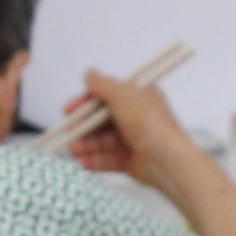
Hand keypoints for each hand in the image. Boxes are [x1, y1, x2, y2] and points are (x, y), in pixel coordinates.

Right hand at [63, 69, 197, 190]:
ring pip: (103, 141)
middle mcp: (135, 117)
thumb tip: (89, 73)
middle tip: (69, 133)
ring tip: (75, 150)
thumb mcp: (123, 95)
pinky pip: (108, 159)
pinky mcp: (131, 161)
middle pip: (101, 120)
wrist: (168, 159)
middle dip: (83, 127)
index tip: (68, 110)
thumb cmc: (147, 122)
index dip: (85, 103)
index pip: (106, 96)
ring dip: (86, 144)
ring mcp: (133, 140)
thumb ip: (102, 84)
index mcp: (137, 97)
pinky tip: (82, 162)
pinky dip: (94, 160)